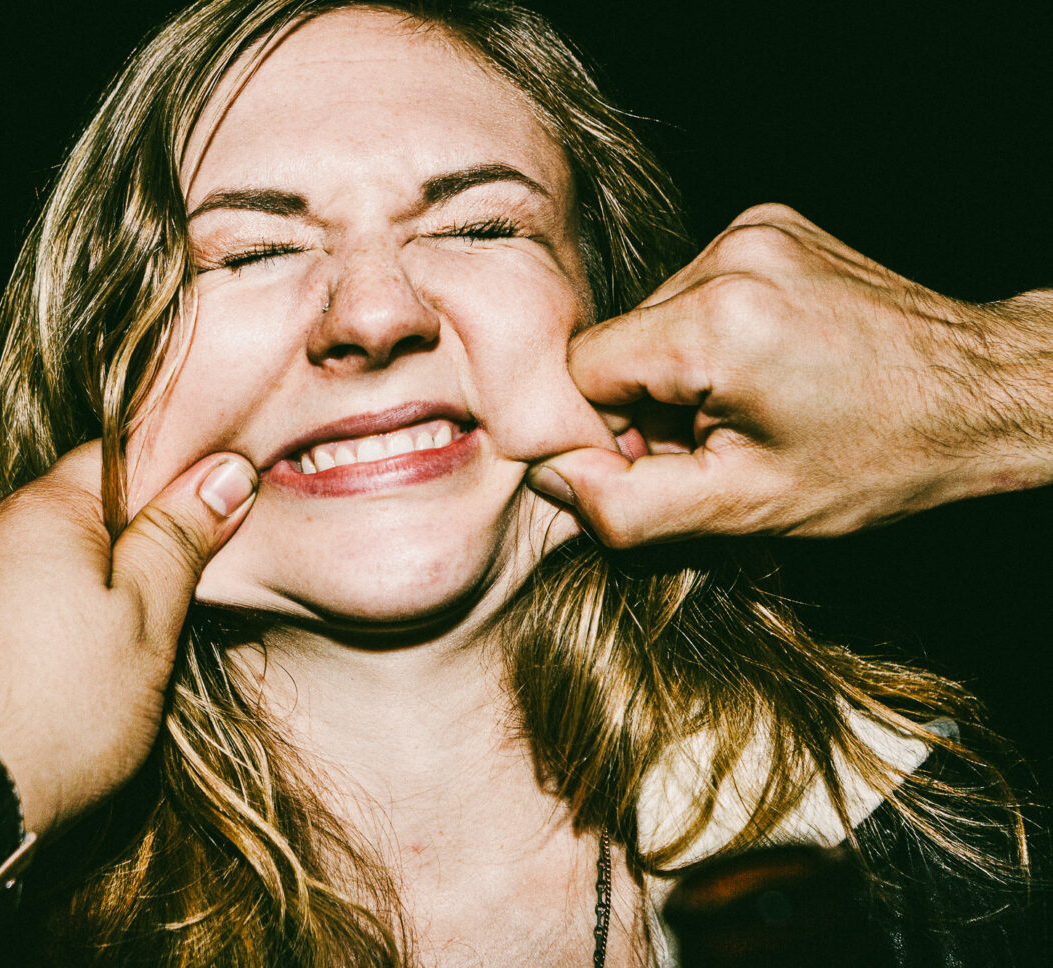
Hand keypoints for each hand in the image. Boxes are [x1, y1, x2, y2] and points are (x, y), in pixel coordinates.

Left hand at [0, 442, 256, 834]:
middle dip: (123, 555)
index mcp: (42, 509)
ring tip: (104, 668)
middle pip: (74, 518)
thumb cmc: (50, 711)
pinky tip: (47, 687)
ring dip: (73, 601)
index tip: (212, 528)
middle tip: (168, 616)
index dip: (173, 485)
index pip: (121, 456)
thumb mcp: (145, 623)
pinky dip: (29, 637)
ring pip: (33, 570)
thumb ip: (179, 542)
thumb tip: (221, 472)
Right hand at [528, 204, 1052, 545]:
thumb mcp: (745, 509)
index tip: (672, 460)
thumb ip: (627, 506)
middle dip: (649, 403)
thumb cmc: (876, 458)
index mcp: (716, 322)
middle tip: (724, 442)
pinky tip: (767, 367)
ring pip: (653, 318)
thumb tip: (552, 477)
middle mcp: (730, 255)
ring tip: (753, 405)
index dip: (610, 430)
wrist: (980, 395)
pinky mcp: (770, 225)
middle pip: (620, 343)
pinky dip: (710, 336)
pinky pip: (695, 290)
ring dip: (680, 371)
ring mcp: (753, 231)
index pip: (582, 371)